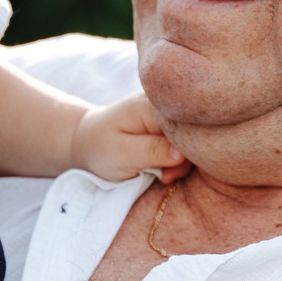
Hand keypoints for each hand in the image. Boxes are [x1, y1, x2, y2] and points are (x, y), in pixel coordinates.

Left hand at [70, 91, 187, 183]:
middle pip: (192, 131)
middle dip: (185, 159)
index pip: (185, 124)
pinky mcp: (170, 125)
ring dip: (181, 163)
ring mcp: (169, 113)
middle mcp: (164, 103)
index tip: (168, 173)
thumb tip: (182, 155)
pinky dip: (178, 160)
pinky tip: (164, 169)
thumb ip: (152, 151)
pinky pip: (185, 143)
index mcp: (151, 104)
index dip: (186, 150)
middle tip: (165, 177)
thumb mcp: (122, 154)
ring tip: (162, 175)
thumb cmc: (101, 148)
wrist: (88, 142)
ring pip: (191, 140)